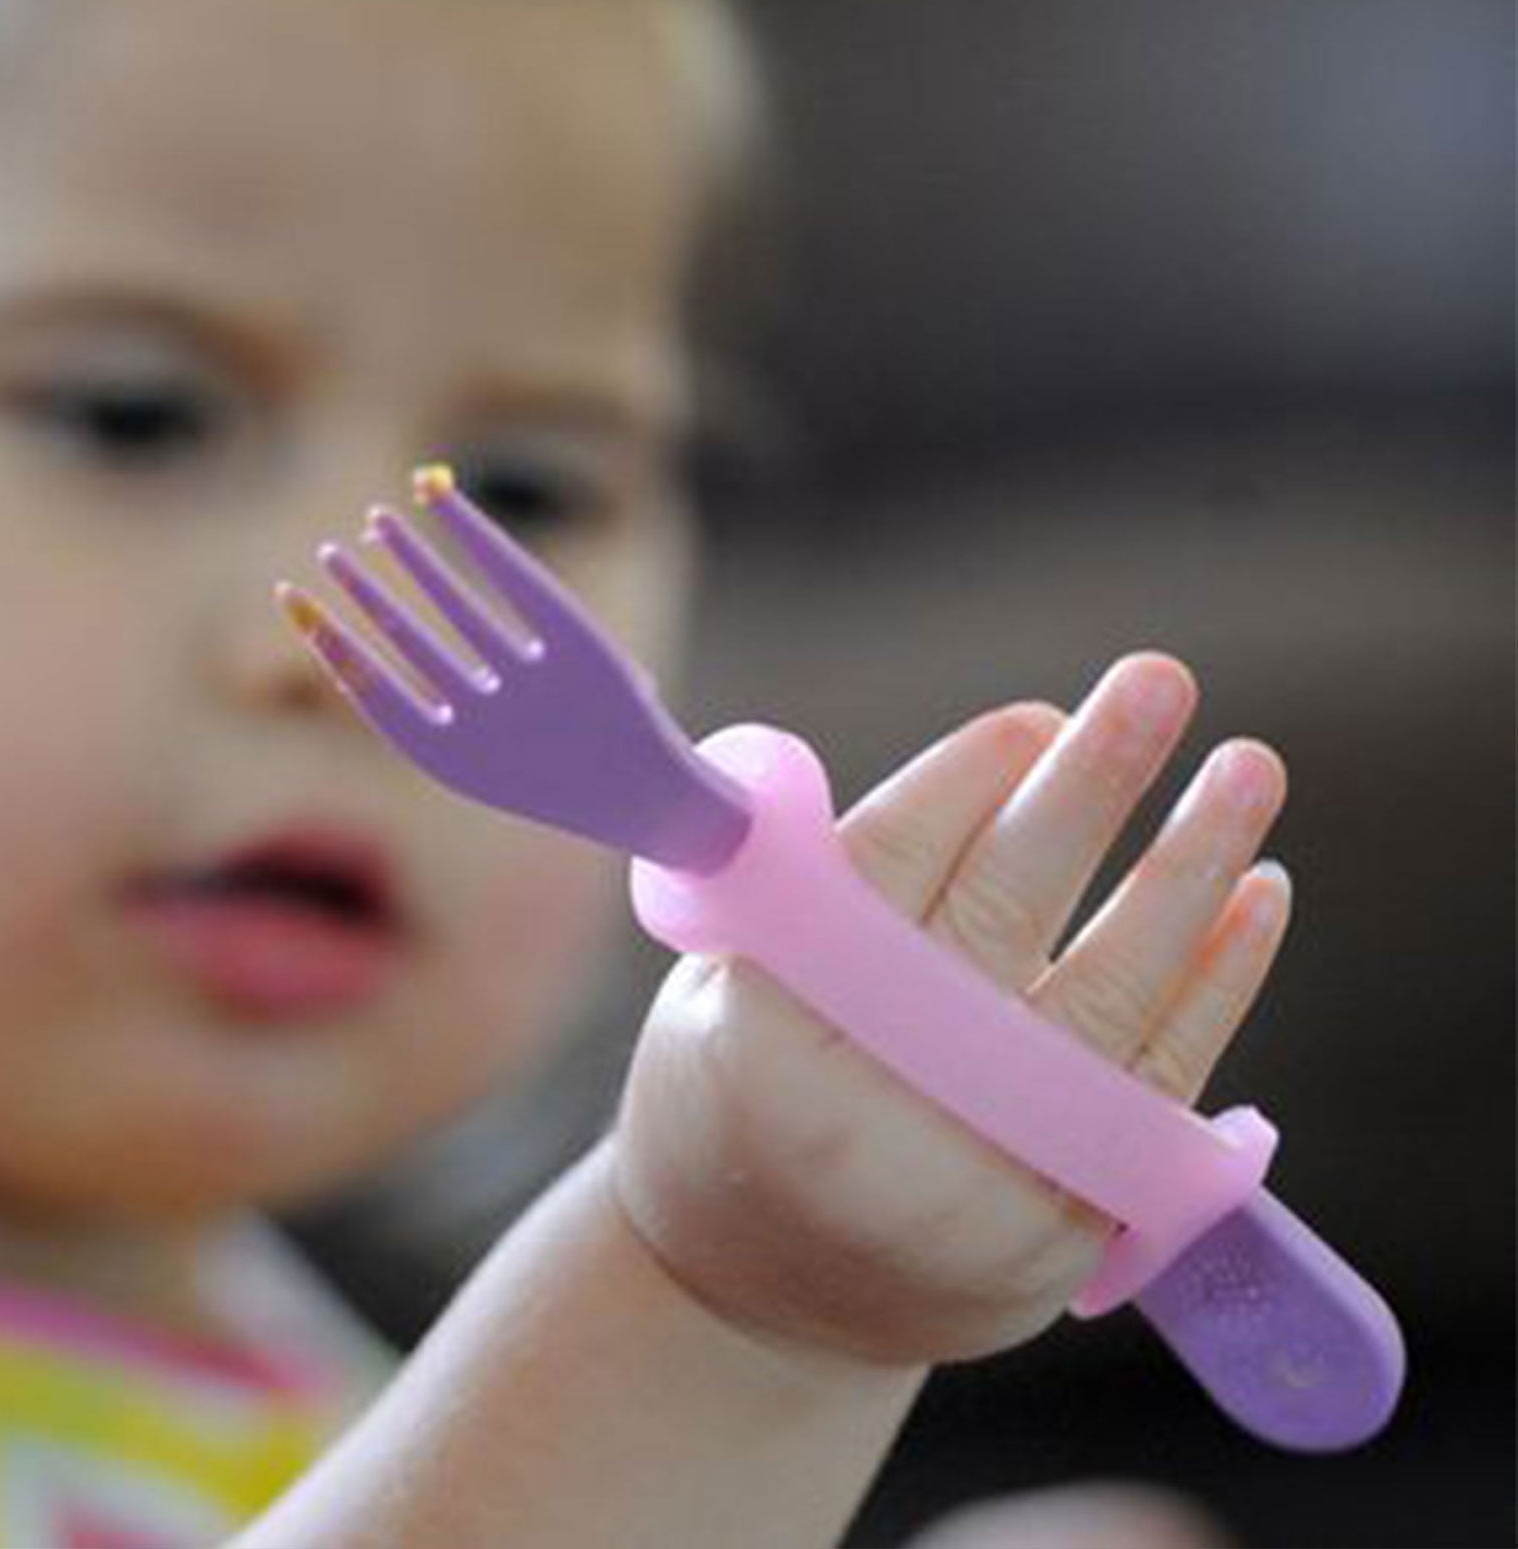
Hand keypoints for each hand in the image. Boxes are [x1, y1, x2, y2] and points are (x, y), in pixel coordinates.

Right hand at [614, 652, 1290, 1364]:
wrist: (758, 1300)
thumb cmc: (736, 1098)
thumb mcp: (725, 984)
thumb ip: (824, 889)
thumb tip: (988, 766)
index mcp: (772, 1031)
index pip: (888, 869)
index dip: (966, 780)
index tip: (1030, 718)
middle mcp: (881, 1106)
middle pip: (1007, 913)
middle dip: (1089, 784)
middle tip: (1158, 681)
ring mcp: (983, 1177)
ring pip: (1110, 994)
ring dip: (1189, 867)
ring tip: (1247, 765)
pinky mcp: (1066, 1227)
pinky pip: (1160, 1087)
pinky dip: (1216, 984)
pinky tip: (1256, 893)